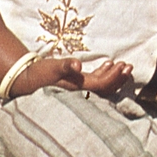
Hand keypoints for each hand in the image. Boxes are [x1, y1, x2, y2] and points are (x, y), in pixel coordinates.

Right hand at [10, 58, 132, 96]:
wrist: (26, 79)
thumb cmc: (40, 73)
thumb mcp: (51, 67)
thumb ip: (64, 66)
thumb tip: (78, 66)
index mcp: (77, 88)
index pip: (101, 85)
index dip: (113, 77)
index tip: (122, 65)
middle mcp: (81, 91)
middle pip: (105, 88)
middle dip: (119, 78)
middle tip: (129, 67)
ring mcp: (79, 88)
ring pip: (101, 85)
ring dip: (113, 76)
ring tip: (124, 65)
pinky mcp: (75, 84)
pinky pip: (94, 81)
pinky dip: (103, 73)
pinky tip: (107, 64)